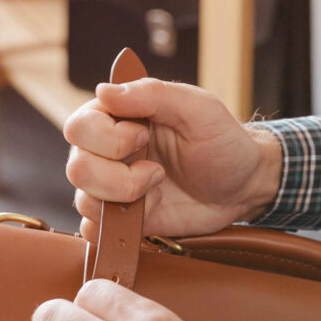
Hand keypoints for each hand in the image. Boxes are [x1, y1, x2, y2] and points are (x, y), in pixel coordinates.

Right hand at [63, 78, 281, 240]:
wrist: (243, 187)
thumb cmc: (222, 142)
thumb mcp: (198, 108)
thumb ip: (153, 94)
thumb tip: (104, 90)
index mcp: (118, 118)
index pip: (79, 128)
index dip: (107, 138)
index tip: (144, 137)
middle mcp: (107, 153)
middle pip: (77, 168)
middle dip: (117, 177)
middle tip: (156, 172)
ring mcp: (114, 189)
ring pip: (84, 202)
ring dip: (124, 200)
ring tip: (158, 190)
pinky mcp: (125, 220)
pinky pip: (95, 230)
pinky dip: (115, 229)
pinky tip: (148, 212)